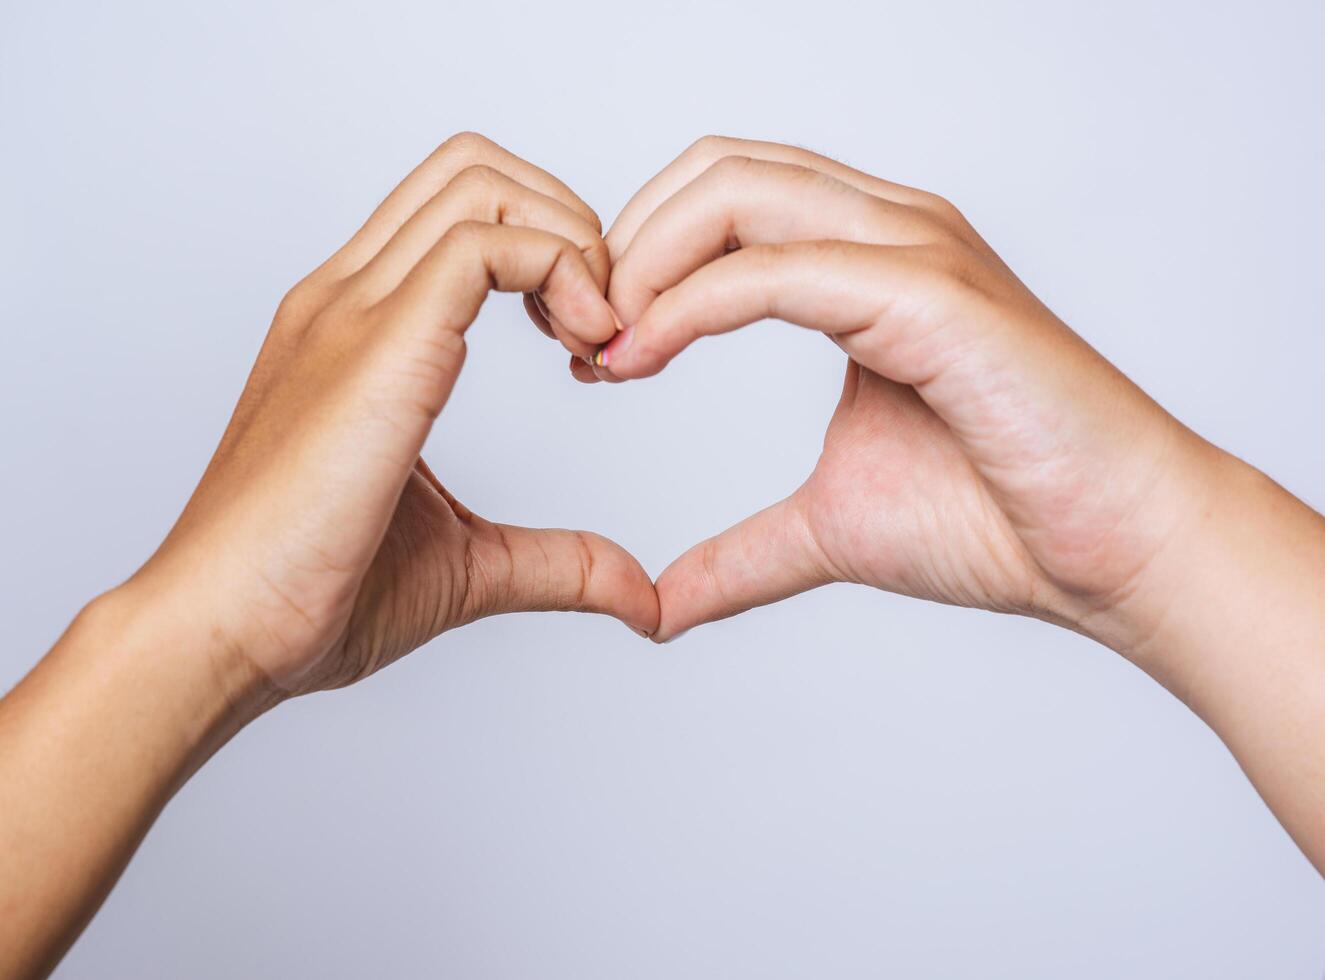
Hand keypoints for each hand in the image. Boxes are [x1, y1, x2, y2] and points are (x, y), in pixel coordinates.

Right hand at [126, 132, 657, 694]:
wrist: (218, 635)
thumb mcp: (468, 566)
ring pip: (482, 184)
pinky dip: (562, 271)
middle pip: (474, 168)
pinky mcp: (376, 347)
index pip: (457, 210)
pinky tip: (584, 352)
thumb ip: (557, 562)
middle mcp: (348, 298)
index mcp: (355, 328)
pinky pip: (485, 246)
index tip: (587, 347)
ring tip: (594, 343)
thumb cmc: (309, 597)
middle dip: (569, 224)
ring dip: (571, 242)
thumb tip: (640, 598)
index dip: (548, 250)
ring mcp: (353, 312)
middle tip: (602, 330)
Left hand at [588, 136, 1225, 651]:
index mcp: (864, 258)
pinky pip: (775, 271)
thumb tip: (661, 603)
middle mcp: (887, 230)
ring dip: (642, 264)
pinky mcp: (928, 296)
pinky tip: (639, 359)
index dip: (633, 259)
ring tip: (597, 351)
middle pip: (712, 172)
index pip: (720, 200)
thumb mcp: (828, 528)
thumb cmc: (998, 519)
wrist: (1111, 554)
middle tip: (572, 339)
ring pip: (734, 194)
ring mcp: (912, 250)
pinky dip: (688, 307)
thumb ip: (740, 551)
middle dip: (621, 245)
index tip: (581, 348)